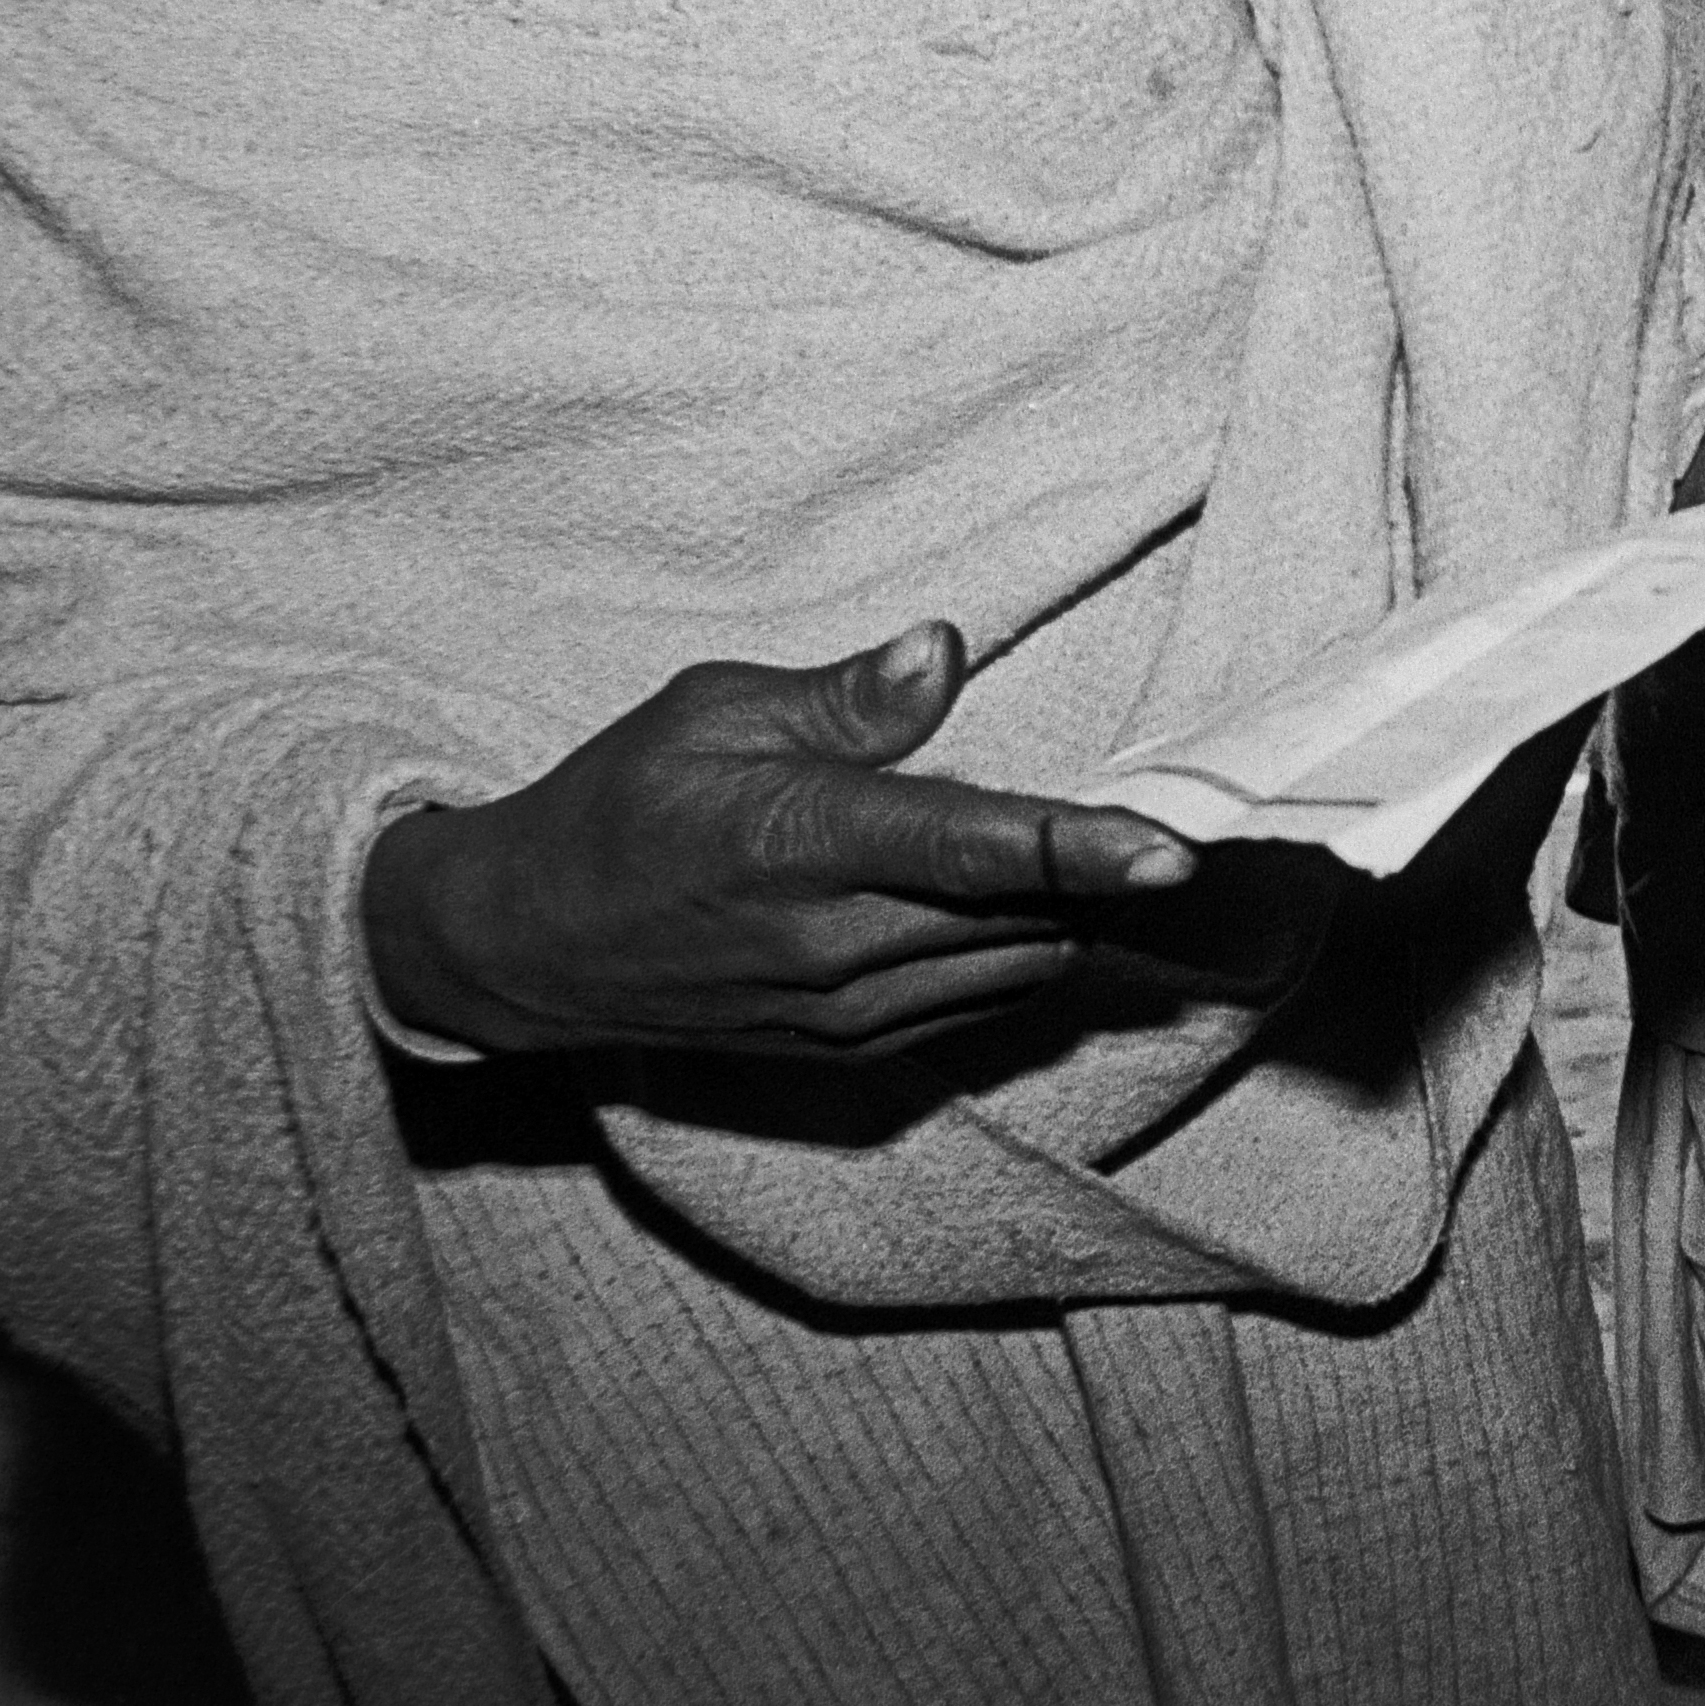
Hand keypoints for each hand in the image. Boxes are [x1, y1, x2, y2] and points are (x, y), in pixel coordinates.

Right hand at [367, 621, 1309, 1062]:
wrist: (526, 949)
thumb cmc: (618, 806)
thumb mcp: (712, 713)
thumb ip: (842, 696)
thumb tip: (943, 652)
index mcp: (798, 842)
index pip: (969, 850)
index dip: (1080, 849)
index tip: (1174, 849)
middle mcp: (830, 943)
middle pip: (1023, 916)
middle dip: (1107, 872)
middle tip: (1177, 813)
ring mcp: (843, 1012)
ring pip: (1017, 966)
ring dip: (1071, 914)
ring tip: (1100, 852)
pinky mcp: (849, 1053)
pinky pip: (979, 1002)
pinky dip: (1020, 953)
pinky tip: (1028, 904)